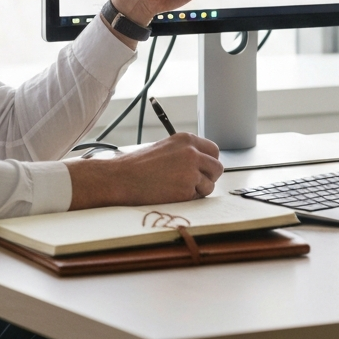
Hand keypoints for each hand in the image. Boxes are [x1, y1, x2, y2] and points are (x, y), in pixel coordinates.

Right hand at [67, 133, 223, 208]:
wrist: (121, 178)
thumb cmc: (138, 165)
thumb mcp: (166, 148)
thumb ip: (186, 152)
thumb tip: (203, 162)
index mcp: (187, 139)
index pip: (213, 150)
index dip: (209, 162)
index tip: (204, 169)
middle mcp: (192, 153)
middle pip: (217, 167)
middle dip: (209, 177)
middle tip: (196, 183)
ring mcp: (190, 171)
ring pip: (210, 185)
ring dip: (199, 190)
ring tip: (179, 189)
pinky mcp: (186, 189)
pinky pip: (198, 197)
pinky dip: (189, 199)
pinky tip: (173, 194)